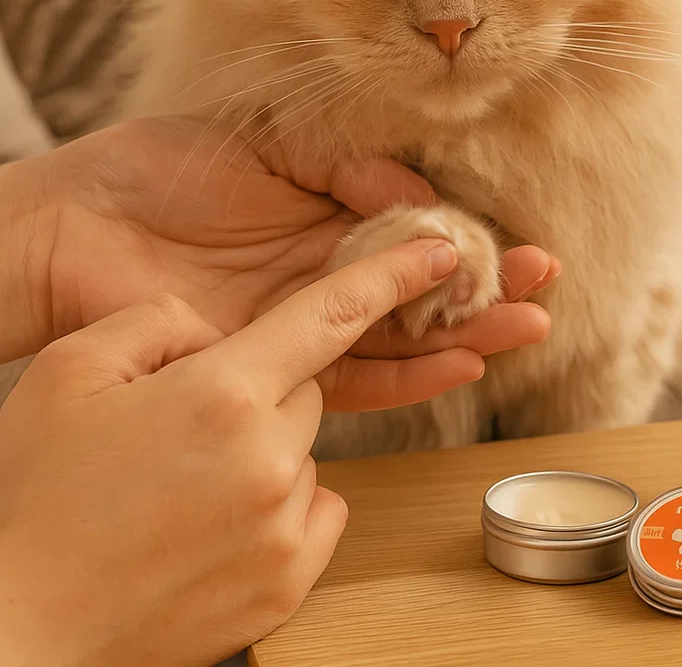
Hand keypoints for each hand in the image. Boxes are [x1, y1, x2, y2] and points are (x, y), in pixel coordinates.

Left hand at [0, 117, 557, 397]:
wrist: (76, 225)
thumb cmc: (163, 170)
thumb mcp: (272, 142)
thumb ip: (349, 167)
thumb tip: (423, 199)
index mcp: (331, 215)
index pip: (421, 236)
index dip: (474, 244)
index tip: (526, 248)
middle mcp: (328, 274)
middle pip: (424, 292)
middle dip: (488, 291)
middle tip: (543, 289)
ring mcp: (305, 323)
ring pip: (402, 338)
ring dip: (467, 335)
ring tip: (526, 327)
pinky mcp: (274, 366)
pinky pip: (352, 378)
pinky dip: (408, 374)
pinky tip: (459, 362)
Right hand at [0, 239, 471, 666]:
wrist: (17, 624)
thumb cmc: (35, 495)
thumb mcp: (74, 371)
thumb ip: (161, 322)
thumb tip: (219, 332)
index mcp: (222, 393)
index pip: (332, 315)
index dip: (393, 274)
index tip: (444, 252)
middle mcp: (270, 460)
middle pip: (307, 389)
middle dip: (264, 388)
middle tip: (192, 418)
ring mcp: (284, 528)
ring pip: (307, 452)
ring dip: (266, 451)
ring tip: (185, 482)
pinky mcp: (287, 584)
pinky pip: (317, 512)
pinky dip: (283, 505)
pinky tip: (215, 517)